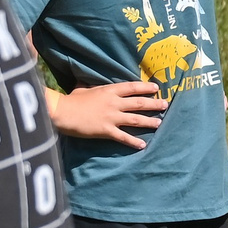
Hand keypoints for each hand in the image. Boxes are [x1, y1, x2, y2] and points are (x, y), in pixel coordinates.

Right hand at [50, 80, 165, 148]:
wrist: (62, 112)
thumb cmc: (71, 100)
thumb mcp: (83, 88)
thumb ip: (91, 86)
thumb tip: (88, 81)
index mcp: (109, 90)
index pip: (132, 87)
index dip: (146, 88)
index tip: (157, 88)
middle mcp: (114, 103)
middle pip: (139, 103)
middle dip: (154, 104)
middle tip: (165, 105)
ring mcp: (111, 117)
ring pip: (136, 119)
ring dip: (149, 121)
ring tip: (159, 123)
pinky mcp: (106, 130)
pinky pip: (123, 137)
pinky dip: (133, 142)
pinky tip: (143, 145)